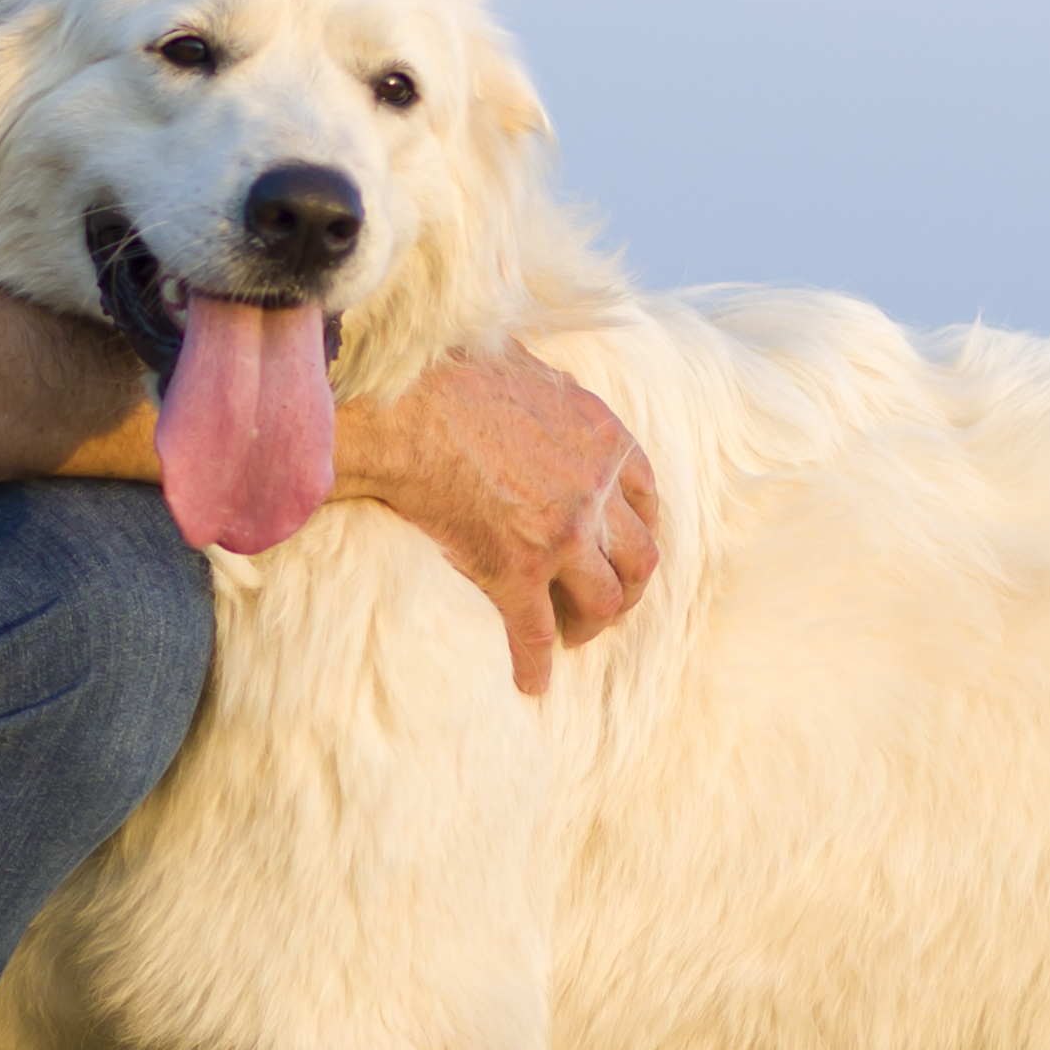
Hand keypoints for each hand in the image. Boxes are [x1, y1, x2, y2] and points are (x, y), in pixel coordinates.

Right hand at [337, 350, 655, 692]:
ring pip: (605, 600)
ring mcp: (562, 535)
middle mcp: (595, 491)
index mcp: (603, 439)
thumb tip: (537, 393)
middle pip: (640, 556)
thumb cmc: (449, 373)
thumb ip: (550, 396)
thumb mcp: (527, 367)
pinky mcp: (517, 570)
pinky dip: (536, 663)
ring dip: (594, 624)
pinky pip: (536, 632)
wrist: (403, 408)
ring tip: (573, 637)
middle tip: (604, 602)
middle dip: (629, 586)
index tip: (623, 546)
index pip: (645, 496)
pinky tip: (531, 683)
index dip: (638, 529)